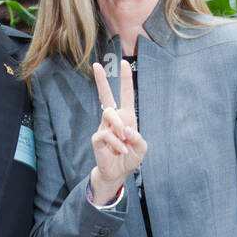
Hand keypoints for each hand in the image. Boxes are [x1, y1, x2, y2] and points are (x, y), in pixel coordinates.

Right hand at [90, 60, 146, 202]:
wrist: (118, 172)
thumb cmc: (130, 157)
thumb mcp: (141, 147)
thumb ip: (137, 137)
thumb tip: (126, 130)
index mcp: (125, 117)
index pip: (124, 95)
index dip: (125, 80)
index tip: (124, 63)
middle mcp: (113, 120)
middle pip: (105, 96)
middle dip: (101, 80)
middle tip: (96, 65)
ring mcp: (104, 128)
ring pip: (108, 114)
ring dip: (119, 126)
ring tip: (126, 140)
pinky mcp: (97, 138)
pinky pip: (106, 134)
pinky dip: (116, 143)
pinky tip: (122, 150)